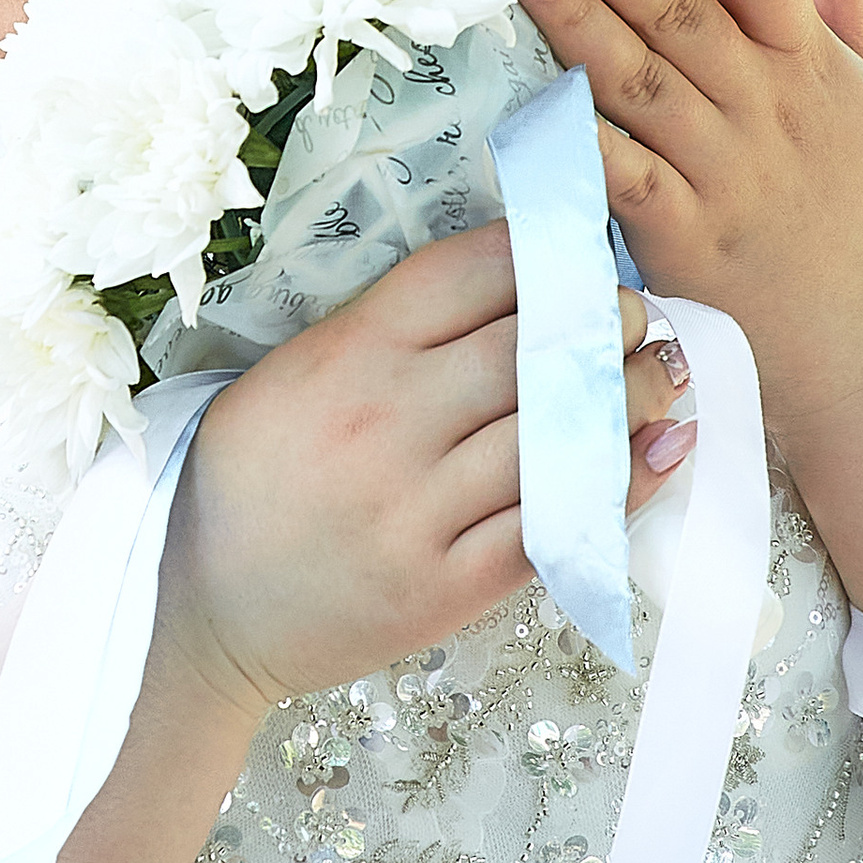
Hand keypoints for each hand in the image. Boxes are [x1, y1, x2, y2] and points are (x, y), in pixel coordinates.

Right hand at [151, 219, 692, 726]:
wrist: (196, 610)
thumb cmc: (250, 482)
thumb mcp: (292, 376)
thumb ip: (386, 332)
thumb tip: (509, 284)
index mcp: (344, 353)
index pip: (471, 271)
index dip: (546, 252)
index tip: (583, 255)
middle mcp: (384, 421)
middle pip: (532, 346)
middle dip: (608, 321)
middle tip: (638, 319)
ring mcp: (416, 508)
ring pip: (560, 432)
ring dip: (635, 394)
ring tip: (665, 375)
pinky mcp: (444, 585)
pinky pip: (557, 523)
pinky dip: (625, 482)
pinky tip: (664, 447)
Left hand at [509, 0, 862, 471]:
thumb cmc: (858, 190)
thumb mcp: (861, 65)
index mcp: (809, 61)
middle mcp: (768, 111)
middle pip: (682, 15)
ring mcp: (724, 180)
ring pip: (641, 87)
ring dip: (577, 25)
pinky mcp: (683, 245)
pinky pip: (622, 184)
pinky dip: (581, 146)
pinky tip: (530, 102)